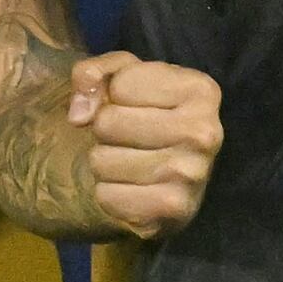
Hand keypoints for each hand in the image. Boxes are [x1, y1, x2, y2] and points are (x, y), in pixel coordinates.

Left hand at [61, 50, 225, 236]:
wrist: (176, 179)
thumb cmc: (149, 116)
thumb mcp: (126, 77)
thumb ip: (94, 73)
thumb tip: (79, 114)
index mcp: (201, 91)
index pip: (121, 84)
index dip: (116, 95)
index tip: (138, 106)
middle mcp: (204, 132)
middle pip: (107, 122)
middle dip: (106, 129)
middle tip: (129, 137)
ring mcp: (191, 174)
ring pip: (102, 161)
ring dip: (105, 162)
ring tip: (130, 161)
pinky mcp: (172, 209)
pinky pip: (106, 196)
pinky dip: (109, 193)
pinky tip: (132, 188)